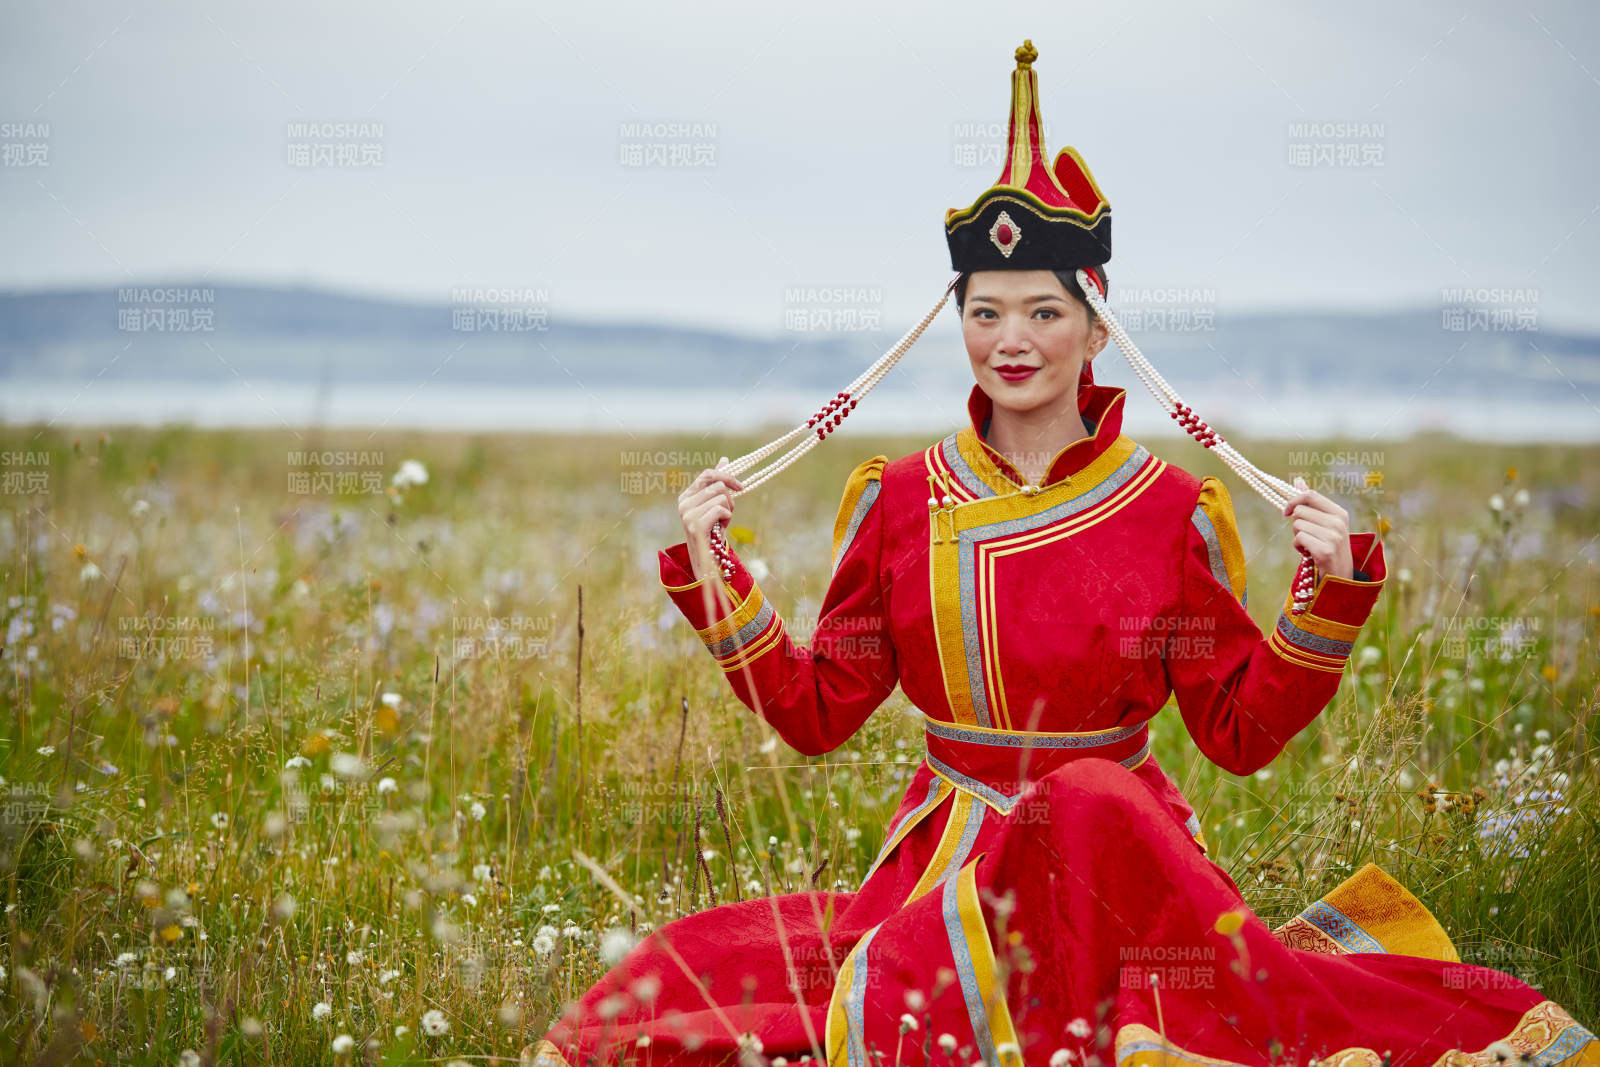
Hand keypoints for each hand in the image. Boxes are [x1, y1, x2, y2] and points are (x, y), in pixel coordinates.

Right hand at [678, 457, 744, 583]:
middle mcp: (684, 503)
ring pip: (721, 497)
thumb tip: (725, 460)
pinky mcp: (695, 525)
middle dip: (730, 498)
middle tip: (728, 513)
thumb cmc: (713, 533)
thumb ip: (717, 484)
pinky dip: (727, 518)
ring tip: (722, 523)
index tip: (740, 487)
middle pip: (718, 485)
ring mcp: (687, 514)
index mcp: (686, 496)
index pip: (708, 474)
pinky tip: (721, 529)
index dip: (727, 476)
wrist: (707, 561)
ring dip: (729, 510)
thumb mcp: (714, 506)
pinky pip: (721, 509)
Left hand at [1281, 476, 1352, 580]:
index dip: (1293, 501)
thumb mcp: (1325, 523)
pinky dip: (1298, 547)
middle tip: (1307, 535)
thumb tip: (1297, 481)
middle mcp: (1338, 522)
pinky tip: (1309, 553)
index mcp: (1339, 513)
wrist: (1340, 576)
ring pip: (1297, 525)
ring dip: (1297, 537)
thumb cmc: (1328, 546)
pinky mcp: (1325, 550)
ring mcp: (1333, 536)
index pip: (1310, 495)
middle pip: (1299, 511)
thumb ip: (1312, 503)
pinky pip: (1298, 539)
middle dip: (1296, 523)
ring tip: (1310, 545)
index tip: (1286, 512)